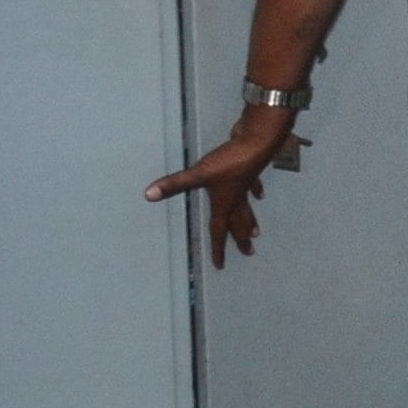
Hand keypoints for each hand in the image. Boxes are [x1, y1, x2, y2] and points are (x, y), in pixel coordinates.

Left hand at [146, 110, 295, 266]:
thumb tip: (149, 195)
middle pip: (238, 223)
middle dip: (241, 239)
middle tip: (248, 252)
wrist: (256, 142)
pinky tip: (259, 195)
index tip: (220, 265)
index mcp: (225, 204)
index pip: (219, 231)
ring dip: (250, 221)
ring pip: (247, 208)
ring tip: (256, 233)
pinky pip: (252, 187)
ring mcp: (245, 185)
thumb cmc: (229, 161)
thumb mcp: (199, 173)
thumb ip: (175, 184)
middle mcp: (236, 198)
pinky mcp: (250, 172)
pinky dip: (255, 192)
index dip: (218, 249)